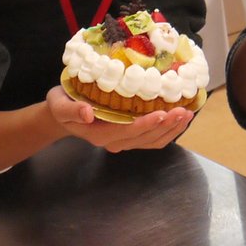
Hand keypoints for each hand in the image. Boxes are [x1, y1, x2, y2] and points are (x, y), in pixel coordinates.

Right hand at [44, 86, 192, 151]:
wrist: (62, 112)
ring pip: (151, 141)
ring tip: (186, 114)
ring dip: (170, 130)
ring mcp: (122, 140)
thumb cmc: (61, 104)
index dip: (145, 125)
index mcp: (98, 134)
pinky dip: (167, 131)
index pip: (125, 132)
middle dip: (165, 126)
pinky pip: (151, 139)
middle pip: (143, 138)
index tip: (162, 113)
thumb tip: (87, 113)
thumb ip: (71, 110)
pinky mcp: (129, 136)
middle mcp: (113, 141)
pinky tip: (179, 119)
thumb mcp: (59, 105)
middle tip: (183, 111)